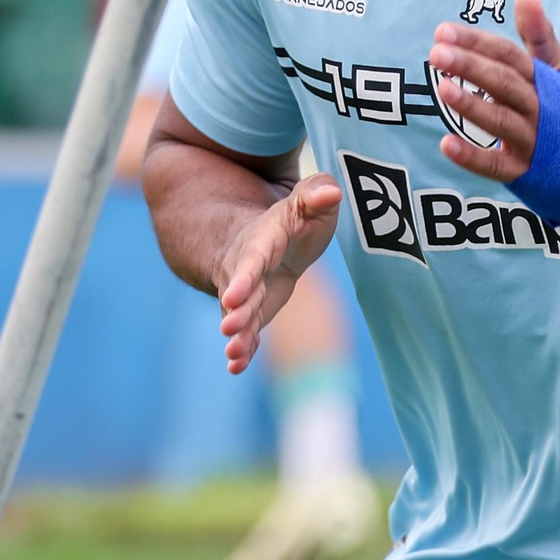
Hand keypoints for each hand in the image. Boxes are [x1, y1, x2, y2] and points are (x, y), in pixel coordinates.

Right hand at [215, 173, 341, 373]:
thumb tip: (331, 191)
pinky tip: (236, 367)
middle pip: (240, 291)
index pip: (252, 259)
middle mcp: (247, 269)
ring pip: (241, 315)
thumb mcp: (306, 201)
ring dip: (238, 335)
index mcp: (262, 241)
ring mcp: (248, 294)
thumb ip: (316, 193)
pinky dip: (243, 349)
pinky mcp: (253, 313)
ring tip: (232, 354)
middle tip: (227, 327)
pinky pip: (246, 332)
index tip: (235, 293)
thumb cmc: (294, 221)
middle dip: (234, 309)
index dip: (244, 276)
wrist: (265, 239)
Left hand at [428, 0, 559, 184]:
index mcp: (547, 81)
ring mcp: (535, 143)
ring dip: (472, 105)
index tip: (442, 31)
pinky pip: (497, 166)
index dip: (477, 42)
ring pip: (502, 121)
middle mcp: (542, 109)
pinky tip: (446, 143)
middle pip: (505, 83)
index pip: (509, 55)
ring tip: (442, 88)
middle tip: (436, 53)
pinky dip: (472, 156)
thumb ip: (539, 36)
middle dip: (471, 66)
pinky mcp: (525, 174)